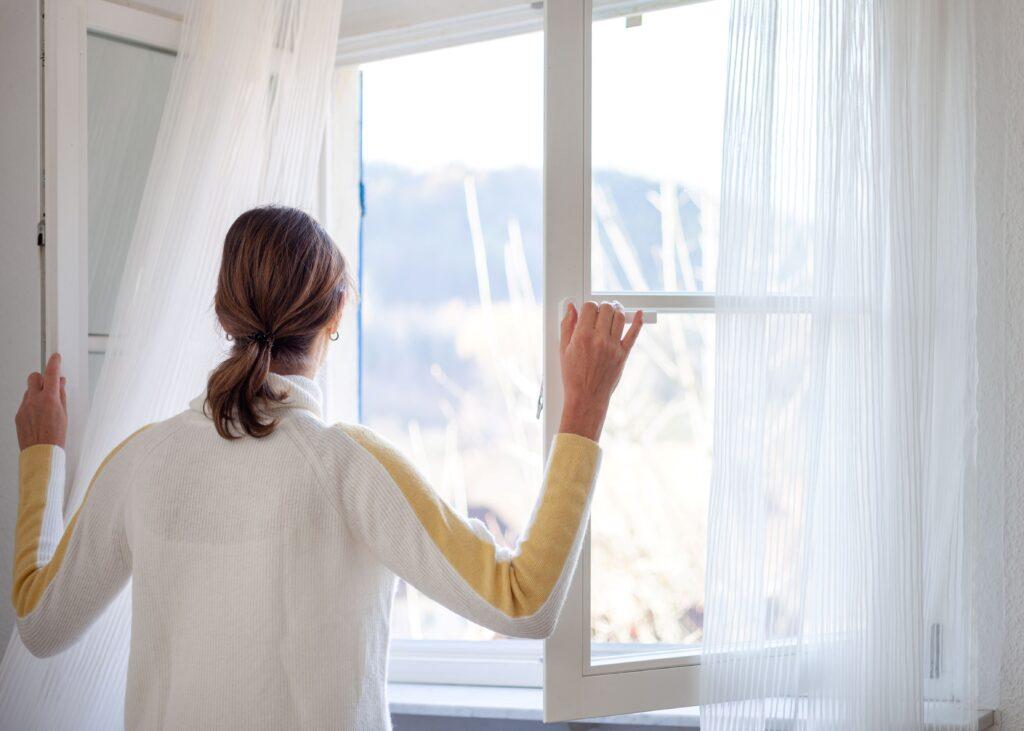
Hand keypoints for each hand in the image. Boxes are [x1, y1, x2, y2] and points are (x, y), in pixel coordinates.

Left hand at [15, 353, 67, 450]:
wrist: (41, 453)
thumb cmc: (55, 437)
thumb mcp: (64, 414)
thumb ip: (61, 396)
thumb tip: (60, 384)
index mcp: (49, 399)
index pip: (51, 373)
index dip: (54, 363)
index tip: (55, 358)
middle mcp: (34, 400)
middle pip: (34, 377)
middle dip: (42, 378)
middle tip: (50, 384)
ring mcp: (24, 407)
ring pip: (29, 390)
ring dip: (37, 392)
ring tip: (46, 406)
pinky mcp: (18, 415)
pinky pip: (24, 403)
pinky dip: (32, 405)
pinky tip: (39, 415)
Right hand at [558, 301, 641, 440]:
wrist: (587, 397)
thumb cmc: (573, 376)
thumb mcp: (563, 350)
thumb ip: (567, 326)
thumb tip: (571, 309)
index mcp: (582, 337)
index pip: (589, 307)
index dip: (588, 306)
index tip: (588, 311)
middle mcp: (599, 339)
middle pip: (606, 309)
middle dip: (603, 306)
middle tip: (601, 310)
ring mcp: (613, 346)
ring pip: (620, 317)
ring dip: (617, 309)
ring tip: (614, 309)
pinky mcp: (623, 354)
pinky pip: (634, 334)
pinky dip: (638, 321)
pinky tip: (639, 313)